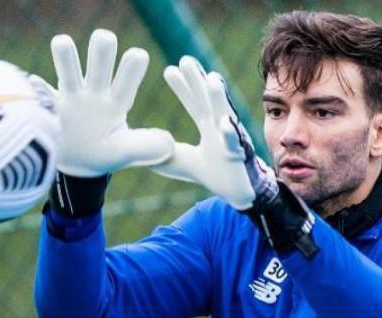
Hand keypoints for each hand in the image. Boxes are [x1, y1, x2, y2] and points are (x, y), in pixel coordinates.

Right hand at [31, 29, 172, 176]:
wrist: (74, 165)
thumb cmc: (102, 154)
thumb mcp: (123, 153)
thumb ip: (144, 147)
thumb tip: (168, 142)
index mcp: (115, 103)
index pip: (126, 82)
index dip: (131, 69)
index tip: (139, 55)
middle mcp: (93, 94)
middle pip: (98, 65)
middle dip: (101, 51)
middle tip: (105, 39)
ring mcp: (69, 98)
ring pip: (67, 69)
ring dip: (66, 56)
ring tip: (63, 43)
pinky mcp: (48, 107)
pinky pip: (40, 94)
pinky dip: (37, 88)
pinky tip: (35, 83)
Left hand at [151, 55, 277, 210]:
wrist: (241, 194)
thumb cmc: (218, 175)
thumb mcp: (183, 163)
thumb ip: (165, 155)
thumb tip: (139, 152)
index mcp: (209, 127)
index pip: (194, 103)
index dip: (182, 88)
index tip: (169, 70)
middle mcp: (221, 128)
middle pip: (207, 100)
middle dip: (198, 80)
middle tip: (185, 59)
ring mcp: (231, 139)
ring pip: (224, 115)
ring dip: (218, 98)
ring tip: (212, 78)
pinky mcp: (239, 155)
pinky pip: (234, 143)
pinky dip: (230, 133)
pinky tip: (224, 122)